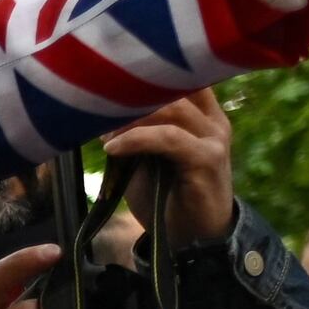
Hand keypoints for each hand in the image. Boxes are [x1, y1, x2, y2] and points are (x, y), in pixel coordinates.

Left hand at [95, 88, 237, 246]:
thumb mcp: (143, 157)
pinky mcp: (207, 159)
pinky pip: (168, 138)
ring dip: (128, 117)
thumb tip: (96, 107)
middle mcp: (212, 120)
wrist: (191, 239)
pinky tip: (112, 149)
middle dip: (129, 93)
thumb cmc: (165, 196)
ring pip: (171, 107)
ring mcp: (214, 138)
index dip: (144, 69)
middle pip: (173, 85)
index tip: (105, 74)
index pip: (180, 73)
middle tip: (95, 106)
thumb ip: (130, 130)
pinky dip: (136, 139)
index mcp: (201, 114)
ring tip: (101, 132)